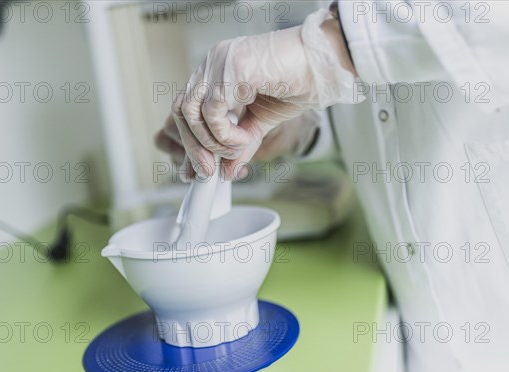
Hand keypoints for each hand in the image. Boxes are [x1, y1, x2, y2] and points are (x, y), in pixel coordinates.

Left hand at [170, 9, 358, 179]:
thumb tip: (226, 171)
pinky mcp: (232, 67)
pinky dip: (224, 134)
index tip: (198, 169)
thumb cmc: (300, 83)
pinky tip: (244, 140)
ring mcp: (220, 62)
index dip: (189, 141)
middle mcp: (214, 63)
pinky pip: (212, 111)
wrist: (326, 64)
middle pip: (182, 110)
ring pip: (192, 112)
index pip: (187, 108)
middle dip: (193, 147)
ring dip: (211, 142)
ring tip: (237, 150)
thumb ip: (240, 144)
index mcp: (217, 72)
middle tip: (208, 172)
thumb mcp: (262, 121)